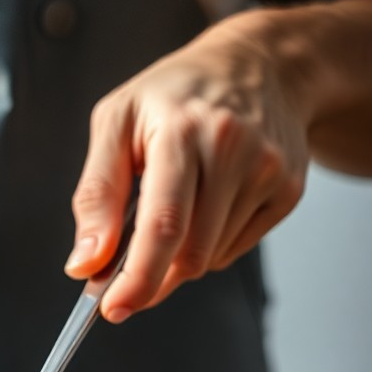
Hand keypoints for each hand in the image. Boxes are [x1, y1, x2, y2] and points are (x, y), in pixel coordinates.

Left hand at [65, 12, 309, 320]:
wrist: (263, 62)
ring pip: (209, 258)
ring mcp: (267, 171)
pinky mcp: (288, 191)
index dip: (137, 277)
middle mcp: (233, 150)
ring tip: (169, 215)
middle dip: (150, 280)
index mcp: (183, 131)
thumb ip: (95, 196)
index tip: (113, 309)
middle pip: (189, 253)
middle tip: (122, 285)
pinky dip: (207, 247)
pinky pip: (234, 249)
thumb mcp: (116, 123)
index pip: (163, 224)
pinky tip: (205, 206)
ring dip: (176, 260)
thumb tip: (83, 264)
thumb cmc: (175, 93)